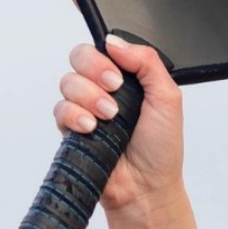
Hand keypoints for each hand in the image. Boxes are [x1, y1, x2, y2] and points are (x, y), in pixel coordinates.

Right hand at [53, 35, 184, 216]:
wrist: (146, 187)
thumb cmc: (160, 146)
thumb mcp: (167, 97)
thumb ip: (146, 61)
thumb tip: (114, 41)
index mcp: (127, 75)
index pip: (105, 46)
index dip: (104, 52)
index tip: (115, 68)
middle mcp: (104, 86)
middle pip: (80, 55)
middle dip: (95, 69)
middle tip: (115, 88)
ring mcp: (86, 106)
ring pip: (68, 81)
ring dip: (89, 96)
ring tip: (109, 117)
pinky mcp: (71, 128)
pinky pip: (59, 108)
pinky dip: (74, 115)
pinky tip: (91, 127)